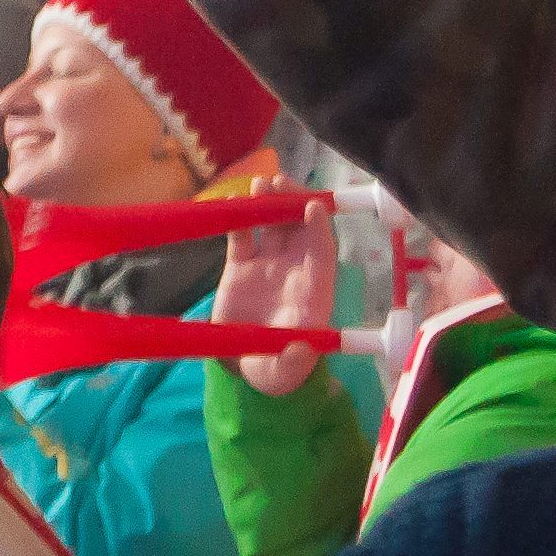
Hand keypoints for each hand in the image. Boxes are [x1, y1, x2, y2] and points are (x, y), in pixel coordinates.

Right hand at [216, 190, 338, 397]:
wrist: (244, 365)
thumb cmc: (274, 369)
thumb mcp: (282, 374)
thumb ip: (292, 363)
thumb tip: (301, 349)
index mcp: (313, 293)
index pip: (323, 253)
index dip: (320, 230)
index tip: (314, 207)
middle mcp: (295, 272)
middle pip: (301, 229)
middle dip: (295, 203)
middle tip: (281, 182)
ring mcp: (268, 266)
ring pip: (274, 226)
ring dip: (271, 203)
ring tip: (261, 184)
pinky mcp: (240, 267)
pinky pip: (243, 237)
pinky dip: (239, 220)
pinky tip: (232, 202)